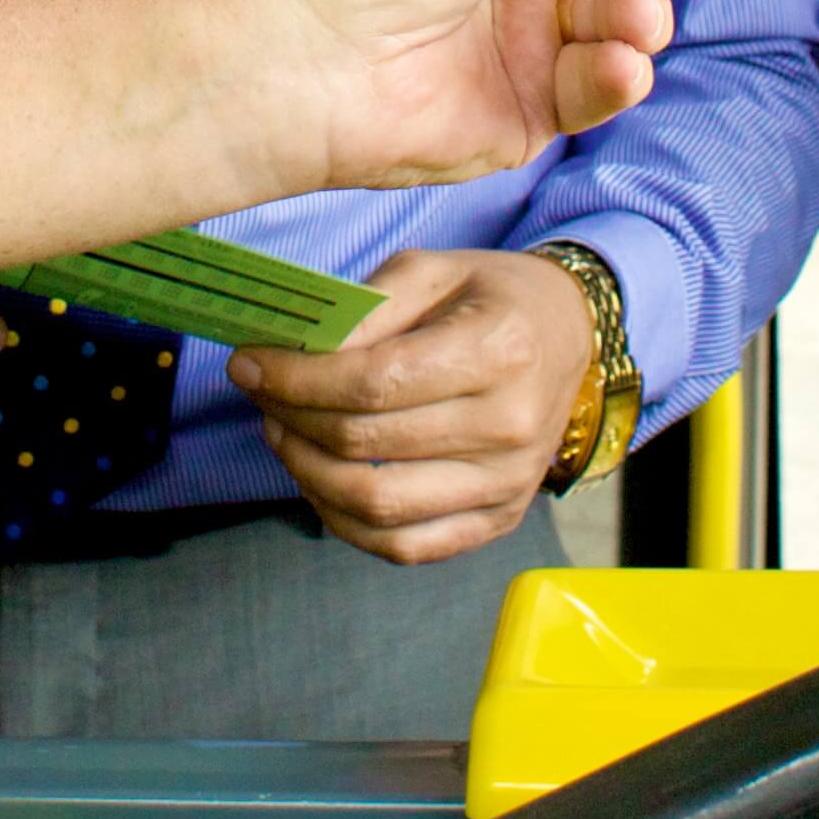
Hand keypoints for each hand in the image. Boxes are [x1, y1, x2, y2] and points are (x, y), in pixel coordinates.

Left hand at [229, 246, 598, 561]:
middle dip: (291, 419)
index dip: (297, 380)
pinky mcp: (499, 520)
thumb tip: (294, 356)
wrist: (570, 337)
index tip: (248, 366)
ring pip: (378, 506)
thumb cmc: (491, 299)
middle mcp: (510, 424)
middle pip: (367, 443)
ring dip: (307, 474)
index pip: (374, 383)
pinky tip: (319, 481)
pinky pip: (406, 547)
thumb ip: (363, 310)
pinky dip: (346, 524)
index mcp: (498, 349)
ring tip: (282, 434)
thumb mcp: (431, 271)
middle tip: (259, 394)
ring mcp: (508, 483)